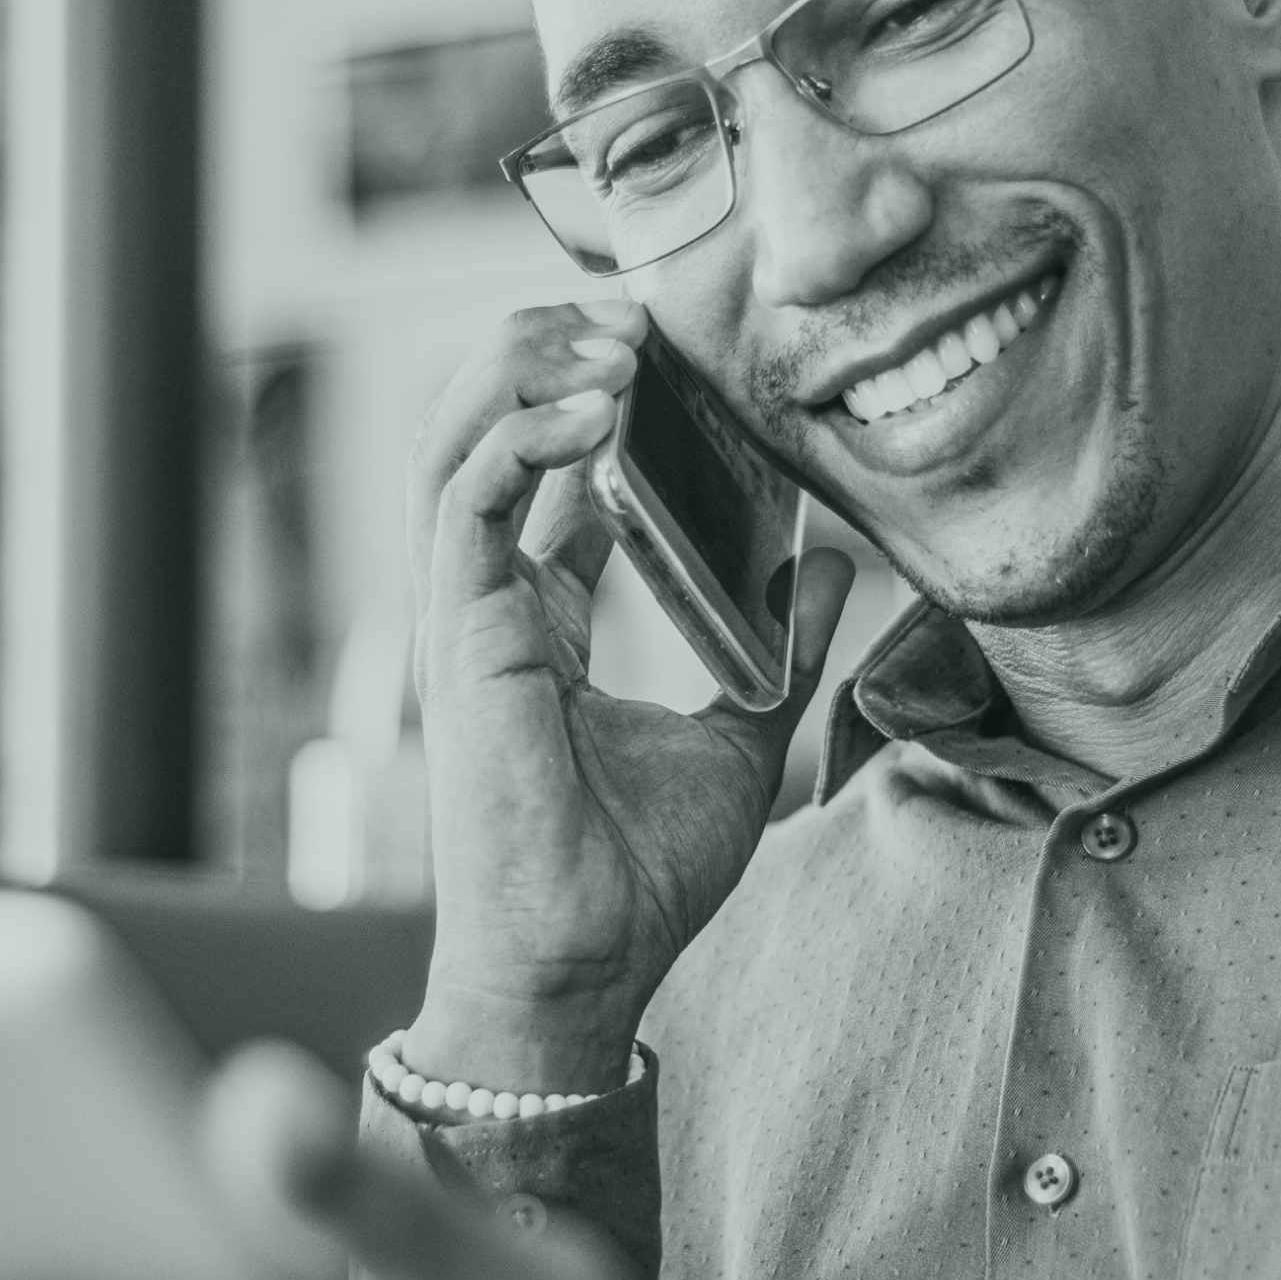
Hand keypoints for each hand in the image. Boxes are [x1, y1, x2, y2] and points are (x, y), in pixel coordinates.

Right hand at [407, 302, 855, 1086]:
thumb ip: (774, 647)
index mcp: (538, 619)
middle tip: (638, 317)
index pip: (539, 467)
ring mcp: (460, 614)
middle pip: (480, 427)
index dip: (590, 389)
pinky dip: (519, 432)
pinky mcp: (455, 633)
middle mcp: (487, 601)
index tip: (667, 347)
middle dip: (548, 350)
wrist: (586, 963)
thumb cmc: (639, 875)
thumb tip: (829, 568)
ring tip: (613, 339)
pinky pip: (464, 495)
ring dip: (526, 368)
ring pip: (450, 438)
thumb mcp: (740, 736)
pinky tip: (594, 405)